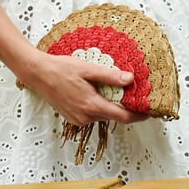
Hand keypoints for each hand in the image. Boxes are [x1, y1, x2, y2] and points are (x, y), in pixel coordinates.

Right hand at [19, 49, 149, 126]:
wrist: (39, 74)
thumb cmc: (62, 69)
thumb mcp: (89, 69)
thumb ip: (110, 76)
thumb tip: (130, 79)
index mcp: (91, 106)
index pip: (122, 117)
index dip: (138, 116)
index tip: (149, 111)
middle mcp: (85, 117)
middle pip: (114, 116)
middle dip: (127, 107)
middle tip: (138, 94)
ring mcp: (78, 119)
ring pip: (103, 115)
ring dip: (113, 105)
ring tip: (120, 89)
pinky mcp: (73, 117)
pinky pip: (93, 114)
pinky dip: (102, 106)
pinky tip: (102, 92)